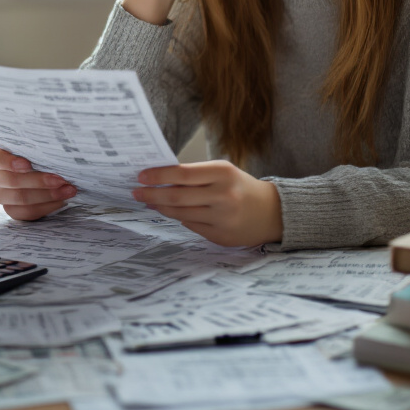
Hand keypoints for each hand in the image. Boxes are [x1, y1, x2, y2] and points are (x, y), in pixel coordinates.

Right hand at [0, 144, 76, 220]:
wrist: (41, 169)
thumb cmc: (35, 153)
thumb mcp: (32, 146)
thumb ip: (35, 146)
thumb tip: (53, 148)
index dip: (7, 161)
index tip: (28, 164)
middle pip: (11, 181)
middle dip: (39, 181)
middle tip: (60, 179)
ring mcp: (0, 195)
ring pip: (21, 198)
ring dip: (47, 195)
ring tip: (67, 189)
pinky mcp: (11, 209)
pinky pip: (27, 212)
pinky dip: (47, 206)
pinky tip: (61, 200)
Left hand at [133, 160, 282, 246]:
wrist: (273, 212)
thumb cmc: (241, 187)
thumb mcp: (222, 173)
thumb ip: (195, 175)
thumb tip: (159, 180)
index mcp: (223, 173)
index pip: (182, 173)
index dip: (158, 175)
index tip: (141, 176)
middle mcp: (223, 195)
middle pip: (177, 196)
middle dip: (152, 194)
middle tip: (136, 192)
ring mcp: (222, 218)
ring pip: (180, 214)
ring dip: (161, 207)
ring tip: (150, 201)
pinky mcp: (221, 236)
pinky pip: (191, 226)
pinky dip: (179, 218)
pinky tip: (172, 212)